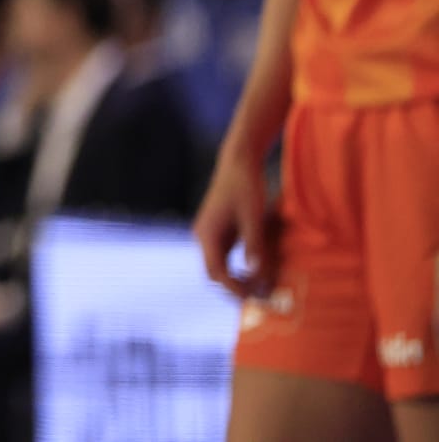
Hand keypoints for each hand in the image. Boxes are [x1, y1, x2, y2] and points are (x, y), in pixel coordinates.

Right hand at [194, 147, 273, 297]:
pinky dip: (237, 268)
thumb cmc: (246, 187)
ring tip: (259, 288)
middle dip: (233, 288)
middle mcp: (203, 236)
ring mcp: (209, 233)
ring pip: (218, 266)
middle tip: (258, 299)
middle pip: (213, 273)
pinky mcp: (218, 230)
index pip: (216, 272)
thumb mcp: (254, 217)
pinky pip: (224, 256)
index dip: (234, 288)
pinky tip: (255, 270)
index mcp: (207, 234)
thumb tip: (257, 275)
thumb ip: (254, 246)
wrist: (238, 162)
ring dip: (236, 279)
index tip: (254, 299)